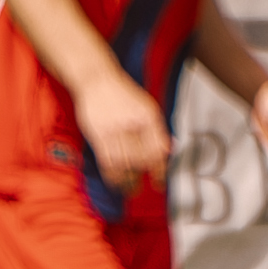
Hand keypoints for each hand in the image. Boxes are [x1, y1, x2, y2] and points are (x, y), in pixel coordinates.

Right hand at [75, 67, 171, 192]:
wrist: (98, 80)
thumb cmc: (123, 95)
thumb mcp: (147, 107)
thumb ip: (157, 129)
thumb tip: (169, 149)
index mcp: (149, 116)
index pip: (158, 149)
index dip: (159, 170)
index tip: (159, 183)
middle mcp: (133, 123)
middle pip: (141, 158)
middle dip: (141, 175)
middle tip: (140, 187)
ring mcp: (114, 128)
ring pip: (124, 162)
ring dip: (127, 179)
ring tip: (129, 189)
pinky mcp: (98, 133)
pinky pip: (107, 160)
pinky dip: (112, 175)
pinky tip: (115, 182)